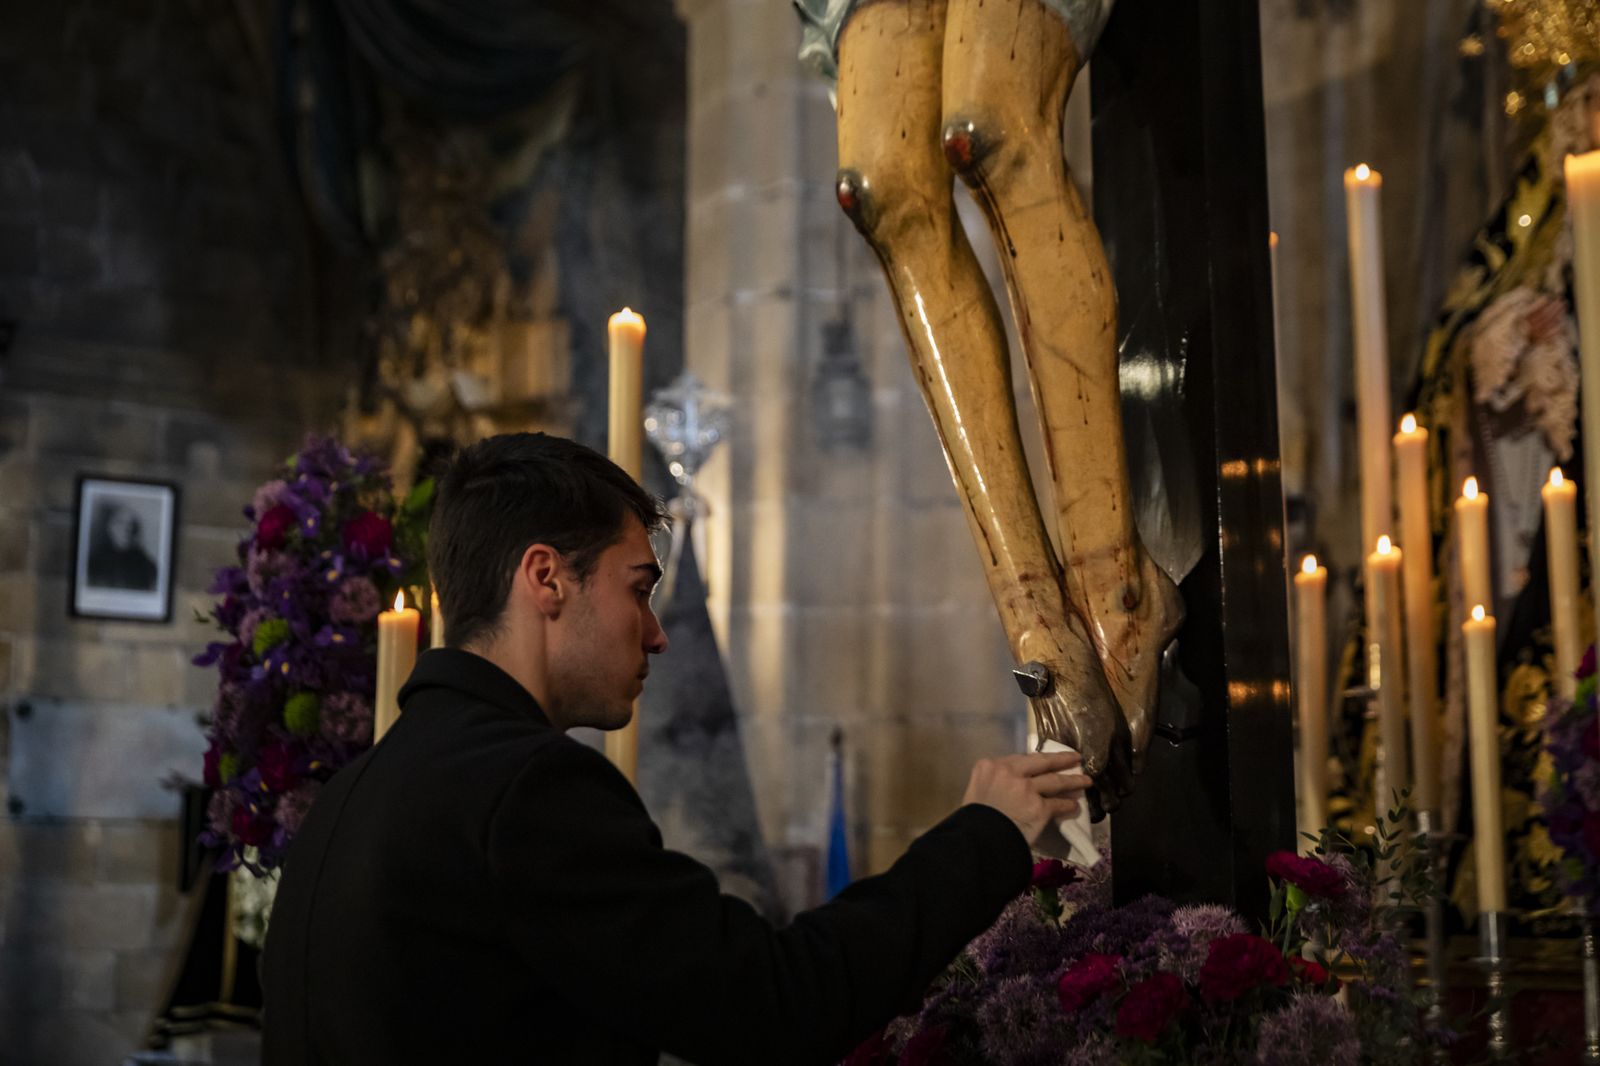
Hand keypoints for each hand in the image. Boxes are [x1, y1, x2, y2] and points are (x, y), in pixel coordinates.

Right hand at [961, 751, 1092, 845]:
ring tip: (1086, 781)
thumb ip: (992, 784)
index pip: (1018, 759)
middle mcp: (1010, 772)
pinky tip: (1074, 806)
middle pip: (1041, 762)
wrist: (976, 841)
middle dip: (1061, 759)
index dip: (1035, 760)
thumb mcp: (975, 792)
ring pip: (1055, 781)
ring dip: (1073, 781)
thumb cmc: (971, 820)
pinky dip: (1067, 806)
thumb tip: (1007, 790)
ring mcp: (1027, 789)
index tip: (1045, 760)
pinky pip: (1057, 805)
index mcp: (989, 766)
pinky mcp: (1039, 808)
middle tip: (1075, 758)